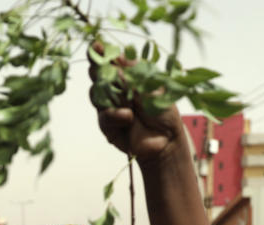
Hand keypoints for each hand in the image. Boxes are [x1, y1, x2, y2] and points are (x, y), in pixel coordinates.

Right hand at [89, 45, 184, 164]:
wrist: (167, 139)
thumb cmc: (163, 111)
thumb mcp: (154, 86)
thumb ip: (137, 72)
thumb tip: (120, 57)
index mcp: (126, 76)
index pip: (110, 61)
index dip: (101, 53)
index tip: (96, 45)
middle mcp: (115, 90)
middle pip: (97, 75)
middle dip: (96, 69)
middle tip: (98, 65)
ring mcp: (109, 107)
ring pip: (96, 94)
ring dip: (108, 92)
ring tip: (125, 97)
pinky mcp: (107, 126)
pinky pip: (104, 116)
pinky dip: (115, 115)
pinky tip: (128, 117)